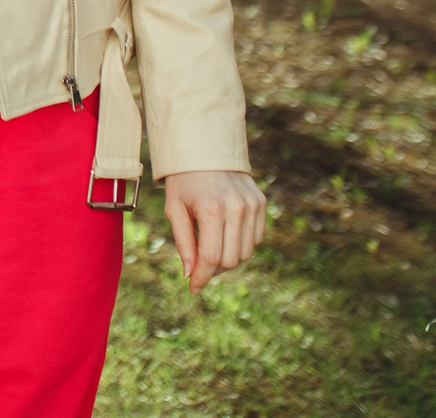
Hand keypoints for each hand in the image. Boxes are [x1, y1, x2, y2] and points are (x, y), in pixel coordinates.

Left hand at [163, 170, 265, 293]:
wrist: (205, 148)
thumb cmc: (184, 180)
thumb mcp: (174, 209)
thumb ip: (183, 243)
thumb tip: (190, 274)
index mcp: (211, 208)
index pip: (212, 257)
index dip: (202, 277)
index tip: (193, 288)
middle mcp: (236, 208)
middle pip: (230, 259)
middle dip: (213, 269)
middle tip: (199, 266)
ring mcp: (252, 206)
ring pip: (245, 252)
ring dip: (228, 259)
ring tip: (210, 249)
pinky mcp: (261, 203)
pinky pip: (256, 239)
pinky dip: (241, 245)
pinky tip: (225, 235)